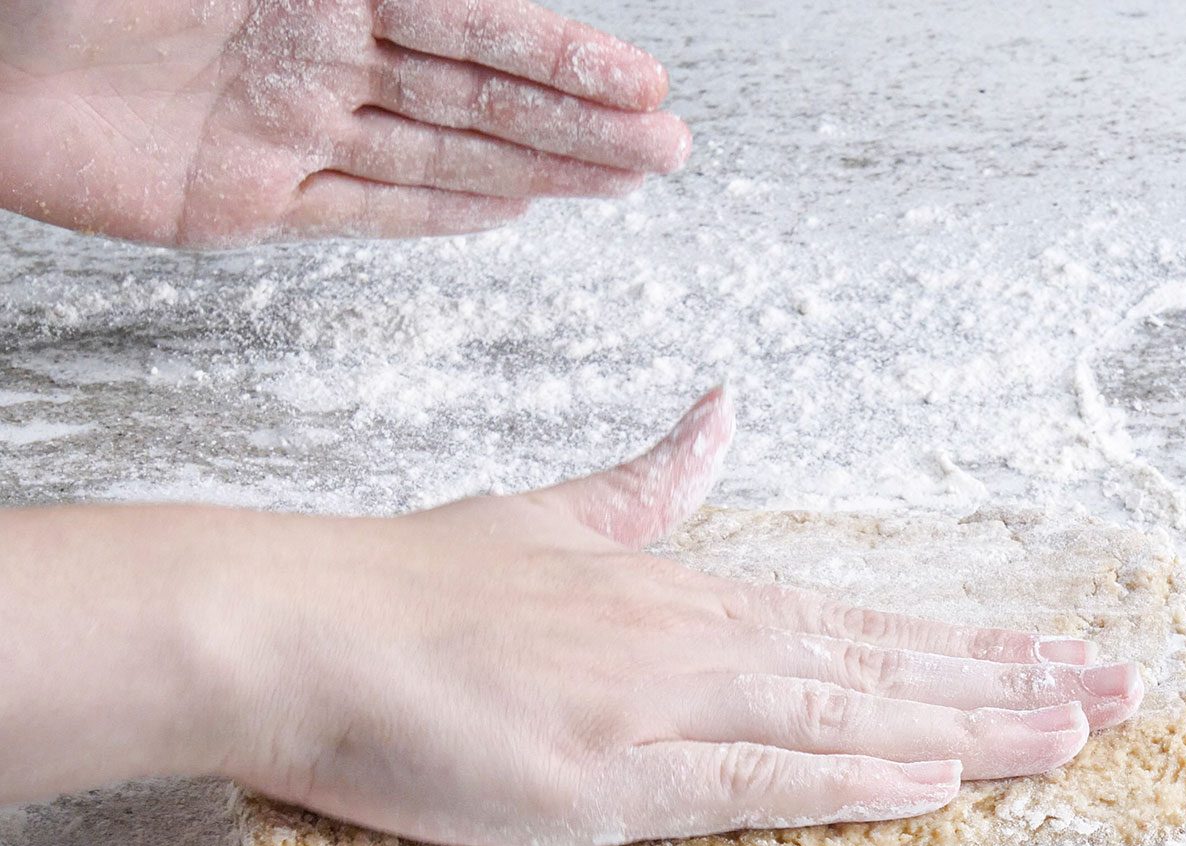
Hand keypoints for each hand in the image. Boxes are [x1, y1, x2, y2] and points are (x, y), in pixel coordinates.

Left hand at [0, 0, 688, 245]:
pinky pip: (367, 206)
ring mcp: (289, 124)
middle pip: (478, 89)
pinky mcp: (247, 195)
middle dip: (578, 119)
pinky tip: (508, 212)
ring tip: (621, 182)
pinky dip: (441, 212)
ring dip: (538, 167)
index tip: (641, 82)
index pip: (475, 20)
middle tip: (664, 145)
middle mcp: (318, 50)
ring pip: (442, 149)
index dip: (564, 55)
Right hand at [205, 390, 1144, 845]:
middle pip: (883, 664)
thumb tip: (719, 412)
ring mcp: (660, 701)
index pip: (860, 625)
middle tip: (1121, 689)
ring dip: (970, 726)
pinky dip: (854, 779)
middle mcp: (696, 638)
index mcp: (686, 593)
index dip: (968, 644)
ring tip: (1076, 734)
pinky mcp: (611, 770)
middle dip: (1010, 680)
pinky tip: (935, 781)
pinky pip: (758, 777)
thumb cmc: (412, 584)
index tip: (1055, 653)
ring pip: (849, 715)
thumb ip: (648, 483)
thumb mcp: (550, 517)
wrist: (291, 621)